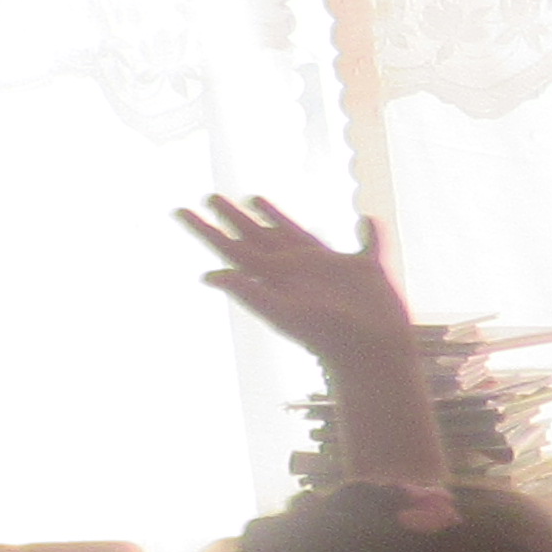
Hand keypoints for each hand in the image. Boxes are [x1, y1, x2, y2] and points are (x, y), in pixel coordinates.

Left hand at [176, 197, 412, 362]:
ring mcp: (329, 268)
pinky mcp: (366, 271)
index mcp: (276, 275)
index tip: (179, 211)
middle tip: (210, 197)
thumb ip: (250, 292)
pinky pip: (368, 245)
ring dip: (275, 216)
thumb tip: (208, 276)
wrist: (372, 355)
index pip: (232, 247)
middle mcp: (297, 268)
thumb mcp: (284, 314)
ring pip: (295, 233)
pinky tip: (368, 220)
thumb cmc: (328, 336)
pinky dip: (370, 233)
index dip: (205, 230)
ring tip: (254, 198)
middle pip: (257, 235)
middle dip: (233, 217)